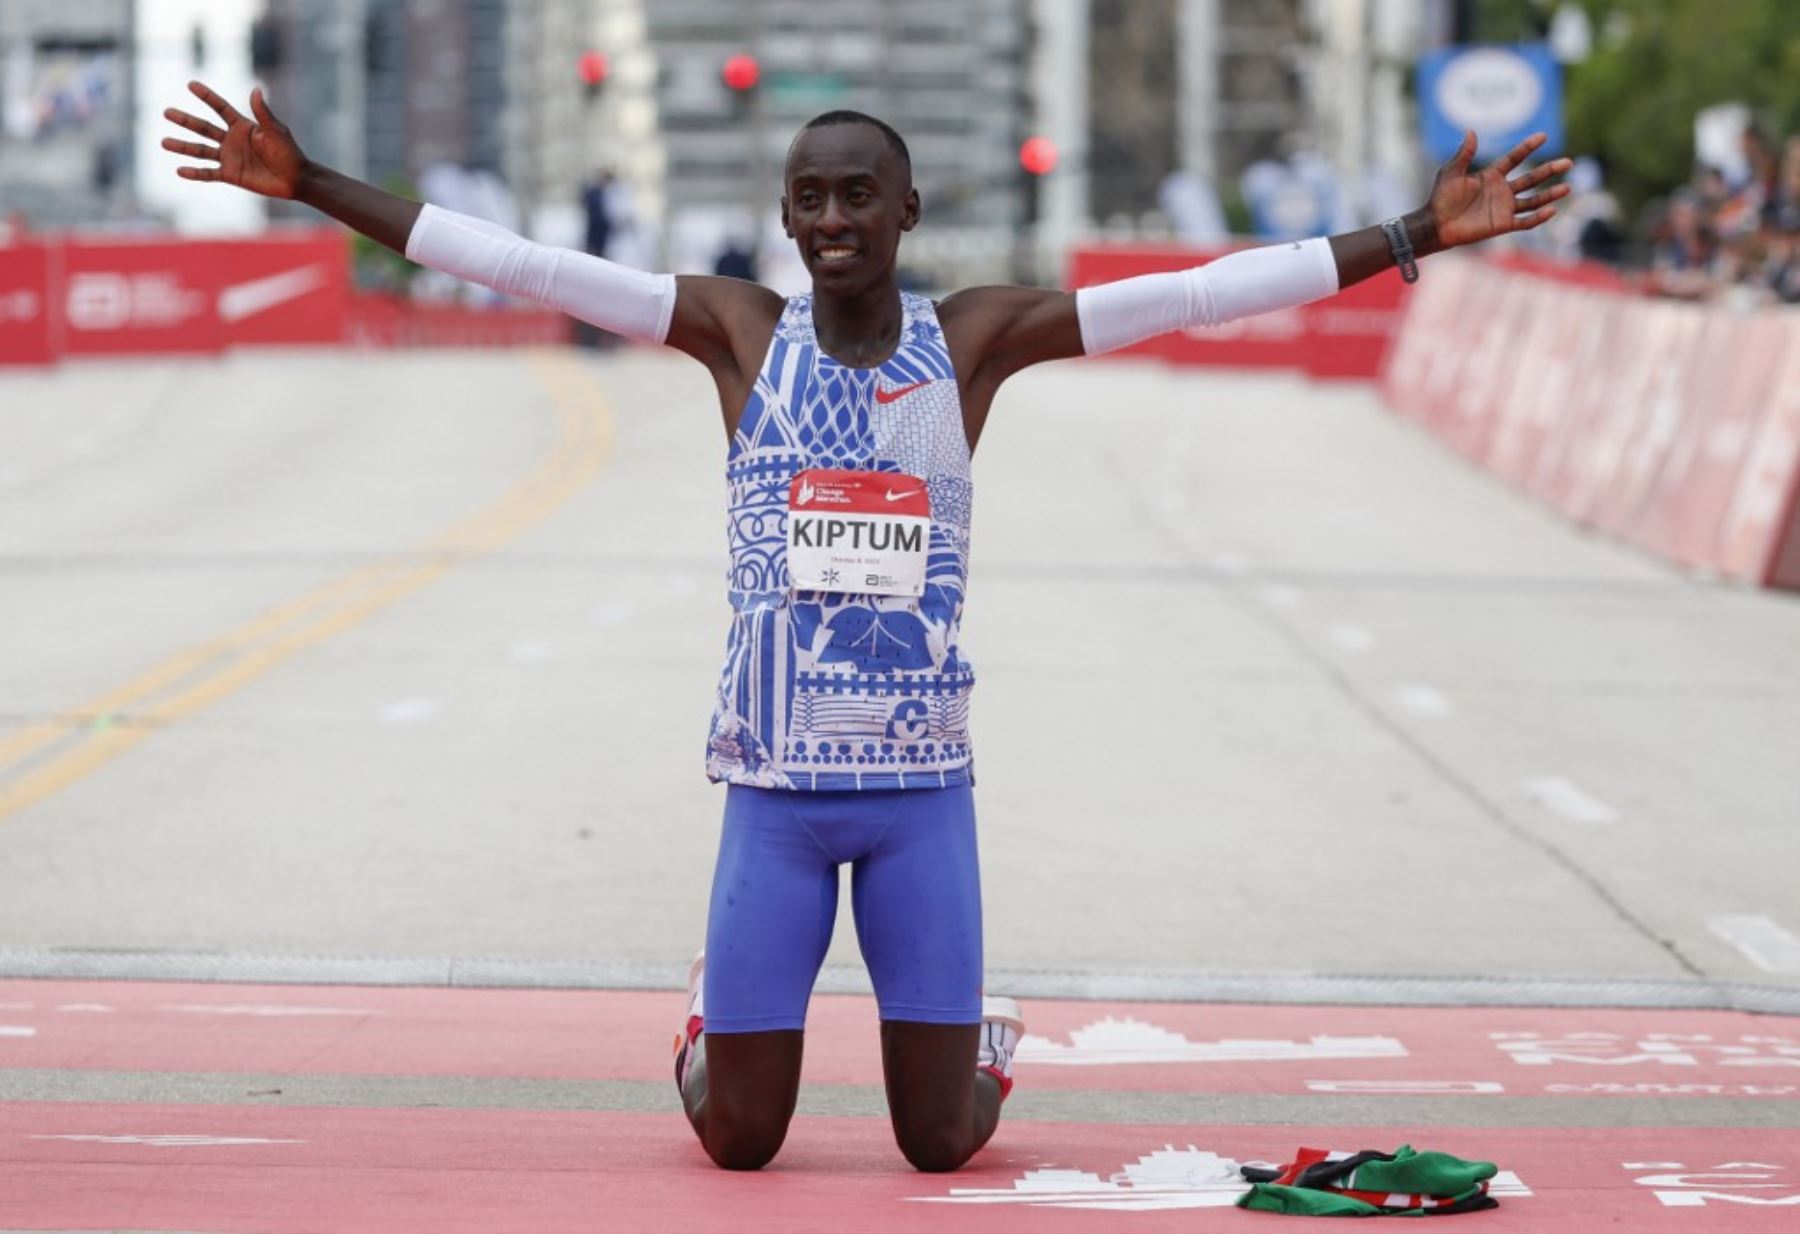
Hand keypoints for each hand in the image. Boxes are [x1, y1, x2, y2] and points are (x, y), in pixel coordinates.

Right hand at [162, 81, 305, 199]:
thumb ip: (263, 113)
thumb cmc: (289, 153)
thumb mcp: (276, 131)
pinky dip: (195, 173)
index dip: (207, 97)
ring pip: (201, 150)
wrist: (295, 179)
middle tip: (166, 112)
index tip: (191, 84)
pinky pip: (208, 173)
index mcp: (242, 126)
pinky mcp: (230, 175)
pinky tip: (179, 170)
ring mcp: (229, 157)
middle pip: (203, 128)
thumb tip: (255, 89)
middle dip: (185, 120)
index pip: (220, 108)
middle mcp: (231, 140)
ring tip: (163, 142)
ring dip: (183, 146)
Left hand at [1426, 131, 1572, 249]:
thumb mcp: (1451, 172)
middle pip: (1531, 178)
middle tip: (1568, 162)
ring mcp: (1504, 208)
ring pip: (1533, 200)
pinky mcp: (1503, 224)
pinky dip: (1538, 217)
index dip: (1528, 147)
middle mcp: (1502, 190)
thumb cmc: (1441, 198)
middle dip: (1549, 170)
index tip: (1543, 136)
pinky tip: (1552, 210)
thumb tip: (1471, 131)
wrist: (1436, 224)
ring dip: (1550, 194)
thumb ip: (1464, 154)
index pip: (1515, 158)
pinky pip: (1525, 221)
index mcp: (1491, 175)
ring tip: (1568, 187)